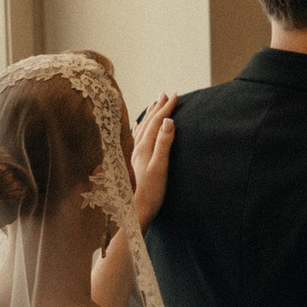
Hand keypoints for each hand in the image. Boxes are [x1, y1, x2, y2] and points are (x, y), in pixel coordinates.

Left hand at [130, 91, 176, 227]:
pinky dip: (139, 128)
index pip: (157, 122)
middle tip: (166, 94)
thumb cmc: (150, 193)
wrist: (134, 211)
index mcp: (144, 147)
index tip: (176, 96)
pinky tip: (137, 126)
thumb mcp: (160, 168)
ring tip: (155, 104)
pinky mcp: (131, 162)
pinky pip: (135, 138)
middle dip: (158, 107)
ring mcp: (132, 154)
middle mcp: (136, 147)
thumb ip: (163, 144)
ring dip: (149, 115)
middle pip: (148, 122)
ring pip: (141, 128)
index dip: (167, 108)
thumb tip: (169, 122)